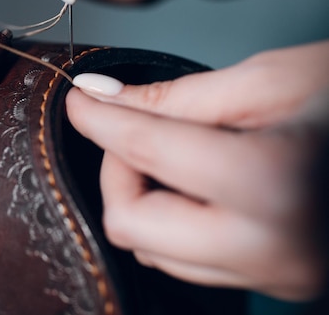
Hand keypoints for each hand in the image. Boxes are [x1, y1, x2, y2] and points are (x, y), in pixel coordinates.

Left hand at [65, 40, 328, 299]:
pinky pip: (194, 262)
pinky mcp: (286, 284)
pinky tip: (204, 185)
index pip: (146, 150)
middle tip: (135, 131)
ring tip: (180, 154)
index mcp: (272, 184)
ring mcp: (283, 277)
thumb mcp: (270, 80)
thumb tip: (101, 96)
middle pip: (133, 225)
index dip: (98, 118)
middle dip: (118, 173)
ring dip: (146, 198)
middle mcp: (275, 249)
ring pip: (156, 250)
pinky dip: (177, 222)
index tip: (78, 99)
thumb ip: (176, 98)